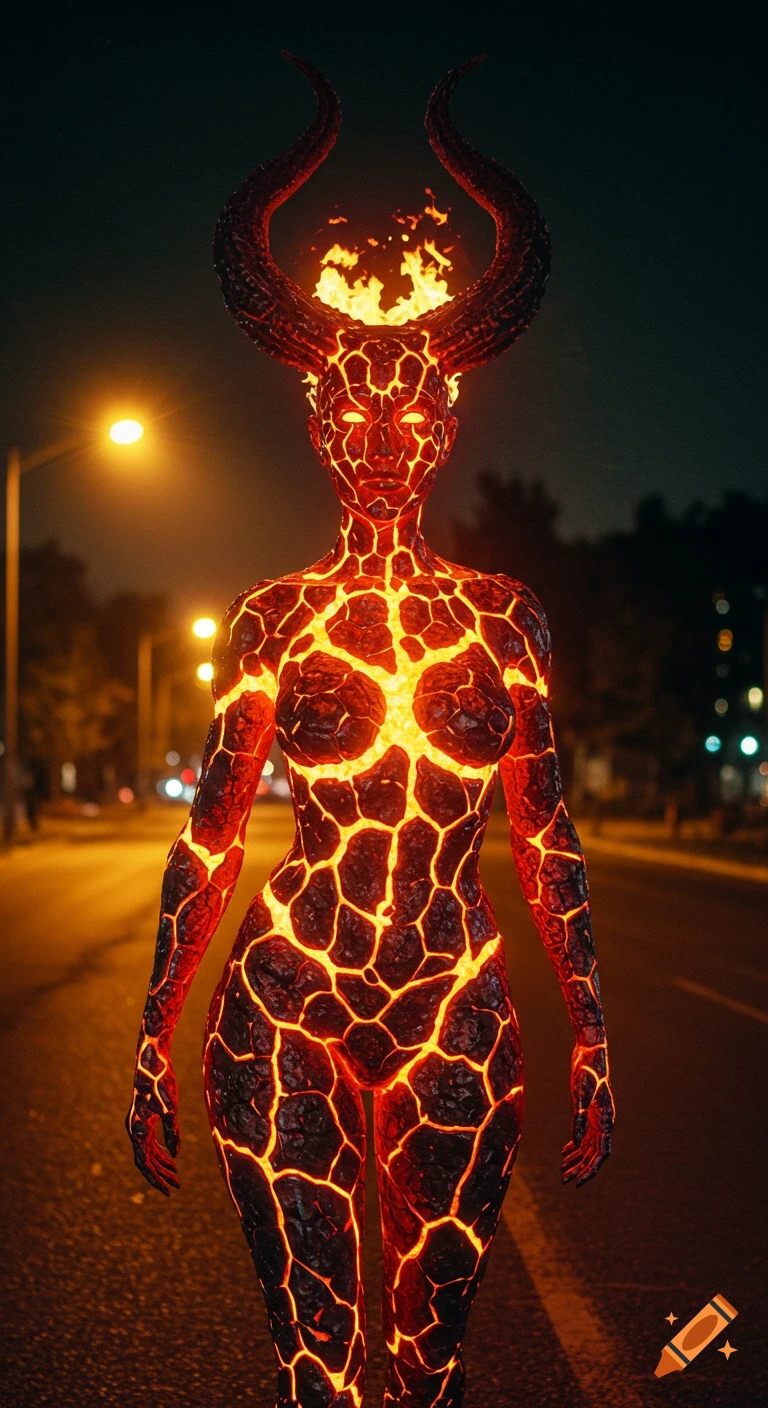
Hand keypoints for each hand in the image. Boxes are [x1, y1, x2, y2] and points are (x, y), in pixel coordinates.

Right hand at [126, 1038, 180, 1195]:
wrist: (152, 1061)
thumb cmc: (161, 1082)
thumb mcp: (170, 1109)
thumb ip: (172, 1133)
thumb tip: (175, 1156)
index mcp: (137, 1130)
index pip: (144, 1164)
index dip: (155, 1179)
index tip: (168, 1191)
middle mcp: (134, 1129)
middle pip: (146, 1161)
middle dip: (160, 1175)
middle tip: (177, 1186)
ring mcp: (138, 1123)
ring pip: (148, 1152)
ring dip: (161, 1164)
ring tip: (176, 1175)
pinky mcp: (144, 1117)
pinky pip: (150, 1142)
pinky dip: (160, 1151)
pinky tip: (171, 1158)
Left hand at [561, 1041, 613, 1187]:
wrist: (590, 1051)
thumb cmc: (587, 1070)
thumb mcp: (580, 1094)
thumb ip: (579, 1119)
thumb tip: (577, 1143)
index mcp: (605, 1120)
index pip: (601, 1153)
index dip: (591, 1169)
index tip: (578, 1182)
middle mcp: (603, 1121)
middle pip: (593, 1154)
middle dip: (580, 1168)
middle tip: (565, 1180)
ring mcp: (596, 1117)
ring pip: (588, 1146)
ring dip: (576, 1159)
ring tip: (562, 1171)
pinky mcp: (588, 1110)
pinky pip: (584, 1134)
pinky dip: (575, 1145)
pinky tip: (564, 1152)